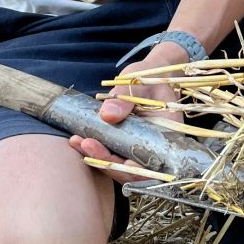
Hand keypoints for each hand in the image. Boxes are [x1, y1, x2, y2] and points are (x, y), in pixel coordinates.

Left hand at [69, 40, 189, 184]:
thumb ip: (125, 98)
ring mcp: (140, 148)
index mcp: (166, 136)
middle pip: (131, 169)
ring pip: (120, 164)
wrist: (151, 75)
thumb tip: (107, 115)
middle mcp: (154, 148)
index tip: (108, 156)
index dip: (128, 167)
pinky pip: (114, 152)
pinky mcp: (127, 144)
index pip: (149, 165)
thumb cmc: (148, 77)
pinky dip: (98, 149)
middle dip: (106, 161)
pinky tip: (79, 140)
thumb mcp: (138, 83)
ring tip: (76, 142)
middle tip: (84, 144)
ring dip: (98, 157)